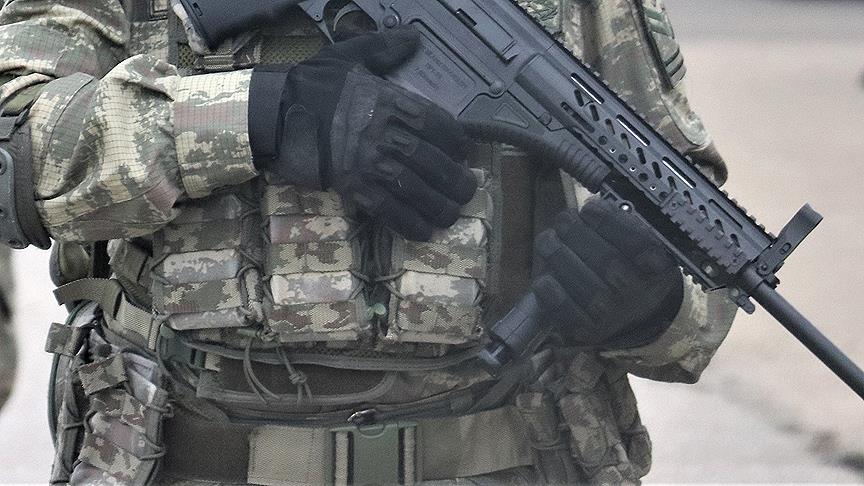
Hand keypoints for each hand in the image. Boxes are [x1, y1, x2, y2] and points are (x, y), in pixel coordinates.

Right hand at [248, 29, 476, 240]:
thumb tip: (413, 37)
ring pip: (418, 191)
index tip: (460, 152)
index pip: (439, 125)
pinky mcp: (354, 187)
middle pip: (435, 163)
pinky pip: (390, 211)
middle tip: (466, 189)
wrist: (278, 112)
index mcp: (392, 102)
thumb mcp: (351, 55)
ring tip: (450, 214)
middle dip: (456, 181)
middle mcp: (387, 135)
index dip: (456, 142)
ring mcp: (371, 164)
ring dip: (439, 207)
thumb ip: (385, 48)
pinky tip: (424, 231)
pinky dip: (410, 224)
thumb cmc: (314, 83)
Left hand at [532, 199, 683, 346]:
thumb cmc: (633, 269)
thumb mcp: (642, 244)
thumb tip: (593, 207)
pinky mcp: (587, 330)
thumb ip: (622, 225)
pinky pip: (566, 312)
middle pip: (606, 262)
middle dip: (577, 233)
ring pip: (583, 286)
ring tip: (548, 240)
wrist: (637, 315)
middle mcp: (638, 294)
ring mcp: (613, 316)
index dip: (610, 223)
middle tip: (564, 220)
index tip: (590, 208)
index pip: (639, 245)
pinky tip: (544, 278)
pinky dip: (551, 293)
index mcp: (658, 268)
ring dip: (559, 257)